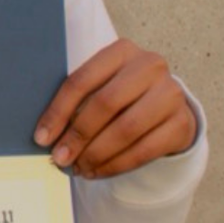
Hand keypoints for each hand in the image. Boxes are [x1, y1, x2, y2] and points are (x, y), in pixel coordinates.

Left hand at [35, 40, 196, 177]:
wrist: (166, 107)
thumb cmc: (121, 96)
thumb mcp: (101, 86)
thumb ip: (77, 101)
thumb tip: (45, 135)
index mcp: (122, 51)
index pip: (82, 80)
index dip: (58, 111)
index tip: (41, 138)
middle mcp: (150, 66)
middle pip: (105, 103)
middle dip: (78, 135)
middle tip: (60, 158)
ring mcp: (171, 93)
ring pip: (126, 129)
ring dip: (96, 154)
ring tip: (77, 168)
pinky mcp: (182, 122)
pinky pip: (144, 149)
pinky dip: (116, 165)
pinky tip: (97, 171)